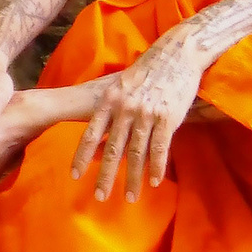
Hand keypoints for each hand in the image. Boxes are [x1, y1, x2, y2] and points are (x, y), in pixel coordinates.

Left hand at [71, 24, 212, 201]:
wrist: (176, 53)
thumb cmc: (147, 71)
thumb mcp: (122, 87)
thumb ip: (111, 112)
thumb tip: (101, 139)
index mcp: (110, 100)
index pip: (92, 133)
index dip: (82, 156)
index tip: (75, 175)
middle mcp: (125, 109)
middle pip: (112, 150)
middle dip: (105, 176)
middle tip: (99, 197)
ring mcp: (147, 114)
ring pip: (136, 153)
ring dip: (132, 178)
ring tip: (130, 197)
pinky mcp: (168, 117)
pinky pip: (160, 148)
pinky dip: (156, 167)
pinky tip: (153, 182)